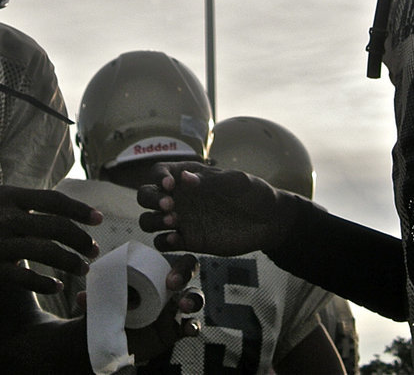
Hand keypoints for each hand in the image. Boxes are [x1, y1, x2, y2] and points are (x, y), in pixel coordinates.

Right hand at [0, 185, 101, 292]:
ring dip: (69, 263)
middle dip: (80, 240)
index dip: (79, 211)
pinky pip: (25, 277)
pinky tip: (55, 287)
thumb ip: (19, 205)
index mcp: (9, 196)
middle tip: (93, 250)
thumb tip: (50, 212)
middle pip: (56, 227)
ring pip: (46, 252)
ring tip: (81, 269)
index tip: (98, 219)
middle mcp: (6, 216)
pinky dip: (45, 283)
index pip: (54, 200)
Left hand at [76, 253, 203, 363]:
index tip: (167, 275)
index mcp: (152, 273)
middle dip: (185, 273)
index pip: (167, 257)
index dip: (174, 262)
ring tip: (184, 306)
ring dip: (193, 299)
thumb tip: (81, 297)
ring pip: (195, 298)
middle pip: (188, 272)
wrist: (107, 338)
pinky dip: (194, 326)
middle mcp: (167, 287)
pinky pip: (192, 326)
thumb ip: (94, 298)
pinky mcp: (175, 330)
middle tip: (172, 284)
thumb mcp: (102, 301)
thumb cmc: (107, 310)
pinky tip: (189, 329)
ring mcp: (174, 309)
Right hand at [136, 162, 298, 255]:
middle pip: (145, 195)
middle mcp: (179, 197)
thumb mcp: (235, 181)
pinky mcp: (188, 240)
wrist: (268, 221)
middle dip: (151, 199)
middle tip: (170, 206)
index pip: (159, 172)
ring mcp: (181, 219)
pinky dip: (164, 242)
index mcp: (188, 176)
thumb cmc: (253, 193)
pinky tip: (178, 239)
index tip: (171, 185)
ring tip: (174, 222)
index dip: (159, 178)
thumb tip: (184, 178)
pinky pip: (163, 243)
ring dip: (154, 221)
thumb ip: (210, 181)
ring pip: (148, 219)